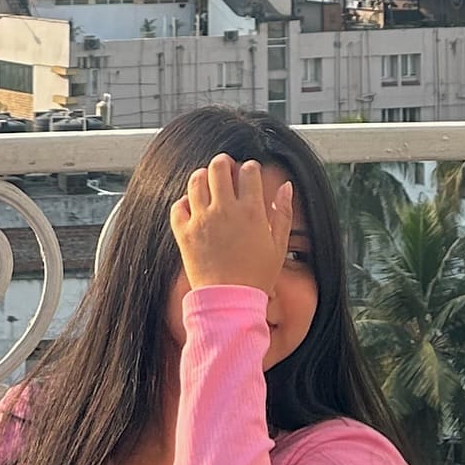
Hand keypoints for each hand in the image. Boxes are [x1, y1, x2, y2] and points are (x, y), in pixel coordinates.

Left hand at [170, 155, 292, 293]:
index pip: (248, 171)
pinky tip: (193, 207)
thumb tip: (286, 187)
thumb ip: (283, 213)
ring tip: (207, 182)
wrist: (230, 301)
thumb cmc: (257, 276)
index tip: (249, 173)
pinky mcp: (184, 233)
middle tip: (225, 168)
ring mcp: (202, 221)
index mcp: (252, 211)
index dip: (249, 168)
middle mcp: (225, 211)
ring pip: (196, 181)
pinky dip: (184, 202)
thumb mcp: (278, 246)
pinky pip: (178, 206)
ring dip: (203, 177)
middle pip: (219, 168)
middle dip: (223, 163)